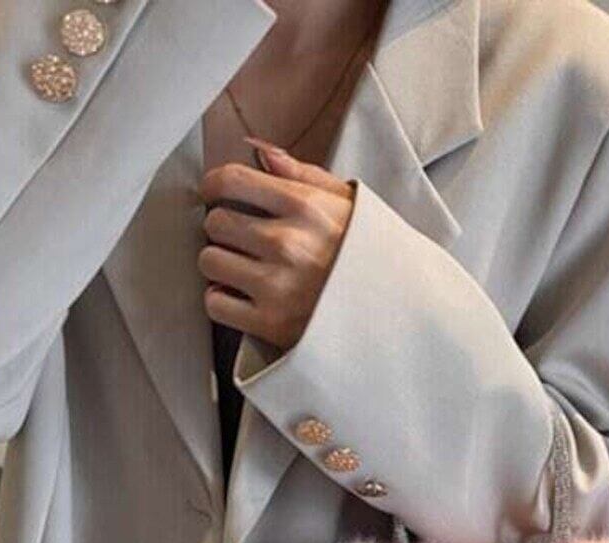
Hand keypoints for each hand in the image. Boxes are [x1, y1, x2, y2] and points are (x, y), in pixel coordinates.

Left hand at [199, 143, 354, 350]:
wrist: (398, 316)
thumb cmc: (370, 258)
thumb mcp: (350, 206)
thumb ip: (302, 176)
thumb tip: (258, 152)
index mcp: (306, 208)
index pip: (232, 181)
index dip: (215, 186)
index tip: (216, 194)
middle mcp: (288, 244)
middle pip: (216, 222)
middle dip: (224, 228)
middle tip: (242, 239)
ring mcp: (277, 286)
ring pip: (210, 260)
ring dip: (221, 264)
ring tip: (244, 269)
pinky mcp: (271, 324)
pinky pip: (215, 303)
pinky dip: (223, 300)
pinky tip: (243, 297)